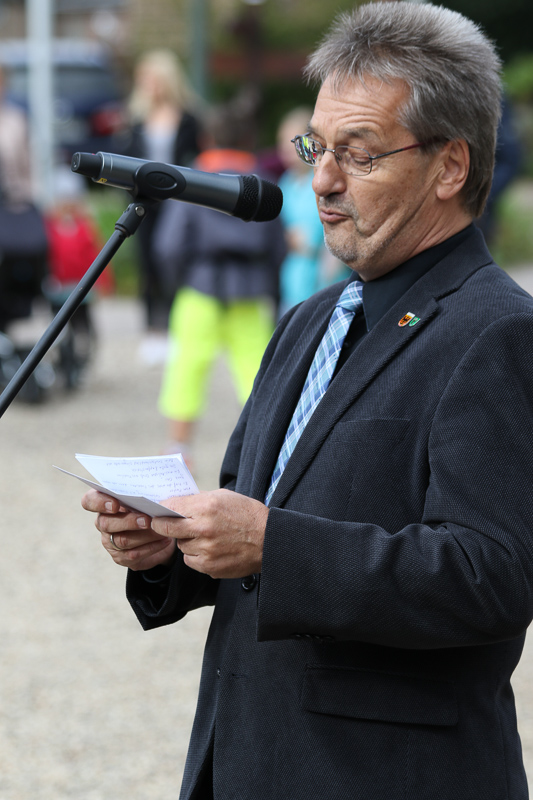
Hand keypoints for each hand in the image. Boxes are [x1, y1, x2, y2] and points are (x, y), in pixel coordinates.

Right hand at [81, 489, 176, 570]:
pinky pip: (134, 554)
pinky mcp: (121, 557)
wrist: (160, 532)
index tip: (116, 504)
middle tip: (147, 519)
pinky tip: (164, 540)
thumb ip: (142, 496)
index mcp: (104, 504)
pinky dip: (152, 546)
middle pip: (106, 523)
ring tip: (160, 529)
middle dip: (128, 521)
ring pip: (122, 540)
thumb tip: (152, 496)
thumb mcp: (145, 498)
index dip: (99, 502)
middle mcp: (103, 523)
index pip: (89, 501)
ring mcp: (110, 542)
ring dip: (144, 535)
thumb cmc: (150, 508)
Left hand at [152, 489, 268, 578]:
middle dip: (161, 525)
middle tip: (160, 524)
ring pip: (180, 545)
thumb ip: (198, 501)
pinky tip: (210, 548)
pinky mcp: (209, 567)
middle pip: (166, 528)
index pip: (170, 507)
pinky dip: (195, 555)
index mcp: (207, 507)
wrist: (269, 540)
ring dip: (186, 541)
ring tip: (205, 536)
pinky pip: (190, 560)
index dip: (162, 508)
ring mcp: (206, 550)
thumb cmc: (246, 514)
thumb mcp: (223, 497)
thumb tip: (174, 504)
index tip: (158, 510)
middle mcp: (204, 528)